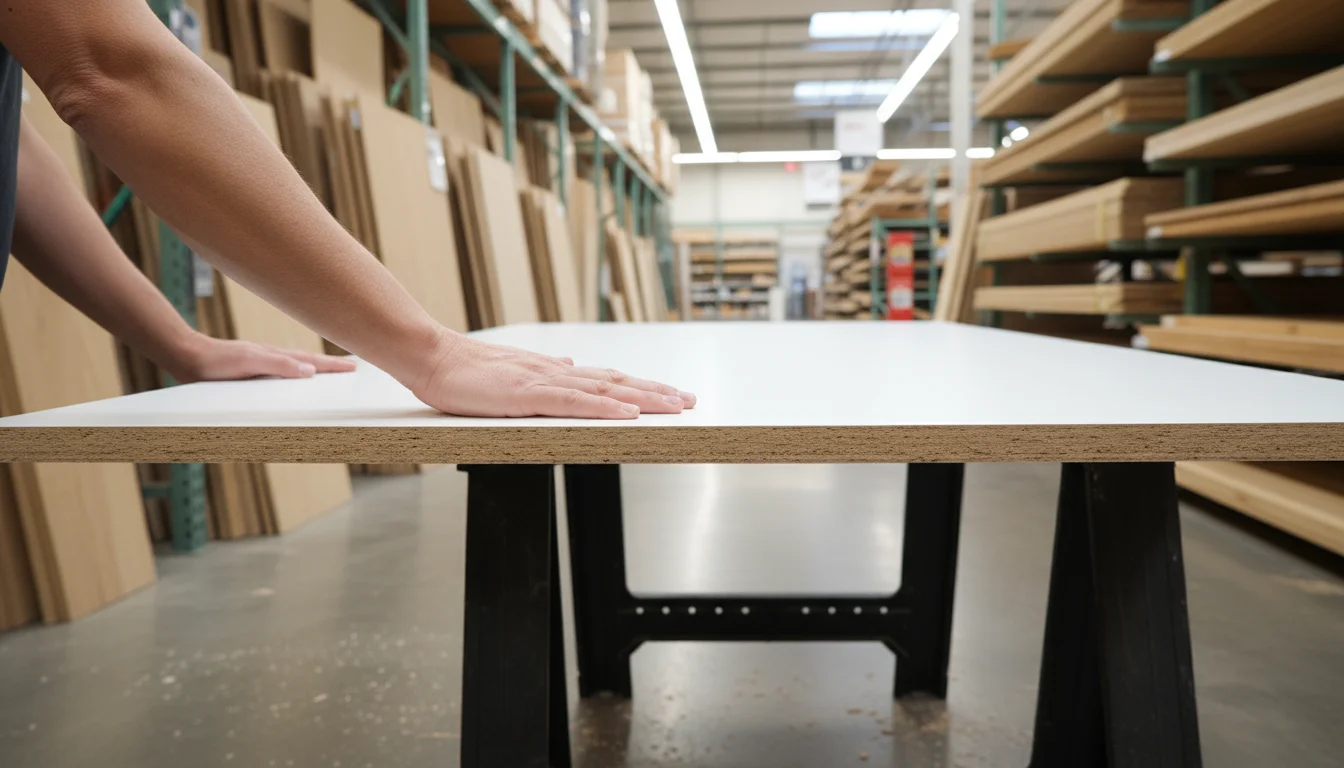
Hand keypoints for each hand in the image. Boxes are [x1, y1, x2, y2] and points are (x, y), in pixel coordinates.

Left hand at [168, 332, 356, 383]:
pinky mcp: (251, 373)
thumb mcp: (249, 361)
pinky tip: (293, 380)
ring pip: (296, 366)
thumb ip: (279, 365)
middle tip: (351, 368)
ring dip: (314, 369)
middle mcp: (273, 359)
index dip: (334, 365)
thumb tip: (309, 371)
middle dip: (331, 365)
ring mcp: (263, 364)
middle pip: (309, 362)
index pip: (313, 361)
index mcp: (277, 356)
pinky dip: (295, 375)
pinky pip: (281, 373)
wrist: (187, 357)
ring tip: (329, 373)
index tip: (354, 367)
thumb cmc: (216, 361)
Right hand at [411, 333, 695, 418]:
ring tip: (675, 406)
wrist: (432, 356)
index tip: (673, 394)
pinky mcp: (526, 395)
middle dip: (657, 393)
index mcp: (554, 372)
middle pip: (617, 383)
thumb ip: (545, 372)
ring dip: (642, 399)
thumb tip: (572, 366)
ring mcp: (543, 383)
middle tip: (691, 401)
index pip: (609, 380)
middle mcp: (557, 373)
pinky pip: (573, 403)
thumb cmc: (467, 369)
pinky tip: (628, 412)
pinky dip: (604, 408)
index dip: (642, 387)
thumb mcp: (513, 371)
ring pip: (604, 391)